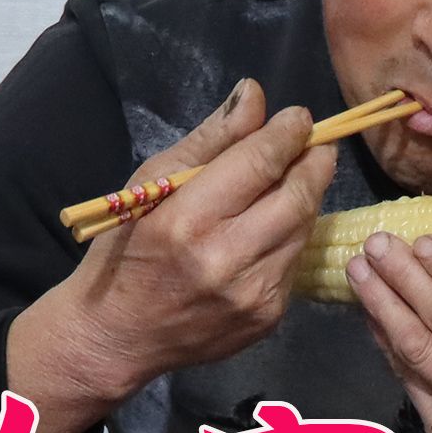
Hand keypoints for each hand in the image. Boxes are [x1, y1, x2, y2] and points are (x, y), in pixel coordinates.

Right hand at [6, 79, 336, 432]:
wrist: (117, 337)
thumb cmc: (125, 251)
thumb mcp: (150, 184)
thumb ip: (209, 140)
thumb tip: (255, 95)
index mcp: (187, 220)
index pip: (259, 163)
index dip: (288, 134)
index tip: (298, 117)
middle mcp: (225, 260)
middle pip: (297, 196)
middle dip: (314, 162)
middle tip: (315, 144)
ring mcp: (252, 295)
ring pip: (304, 229)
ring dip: (307, 198)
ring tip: (294, 180)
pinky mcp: (267, 319)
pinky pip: (293, 263)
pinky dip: (291, 237)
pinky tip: (273, 228)